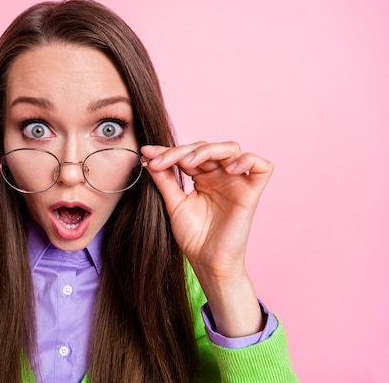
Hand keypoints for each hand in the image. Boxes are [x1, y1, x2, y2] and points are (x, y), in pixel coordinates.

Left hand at [142, 141, 273, 336]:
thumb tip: (149, 156)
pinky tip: (229, 169)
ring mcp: (236, 183)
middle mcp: (220, 176)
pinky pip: (262, 167)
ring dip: (208, 150)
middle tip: (161, 162)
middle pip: (206, 147)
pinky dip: (248, 161)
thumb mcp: (174, 203)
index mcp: (203, 177)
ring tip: (189, 162)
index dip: (168, 151)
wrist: (206, 262)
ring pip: (231, 149)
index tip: (146, 153)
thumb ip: (164, 179)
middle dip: (181, 151)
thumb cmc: (193, 237)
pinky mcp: (252, 193)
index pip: (188, 154)